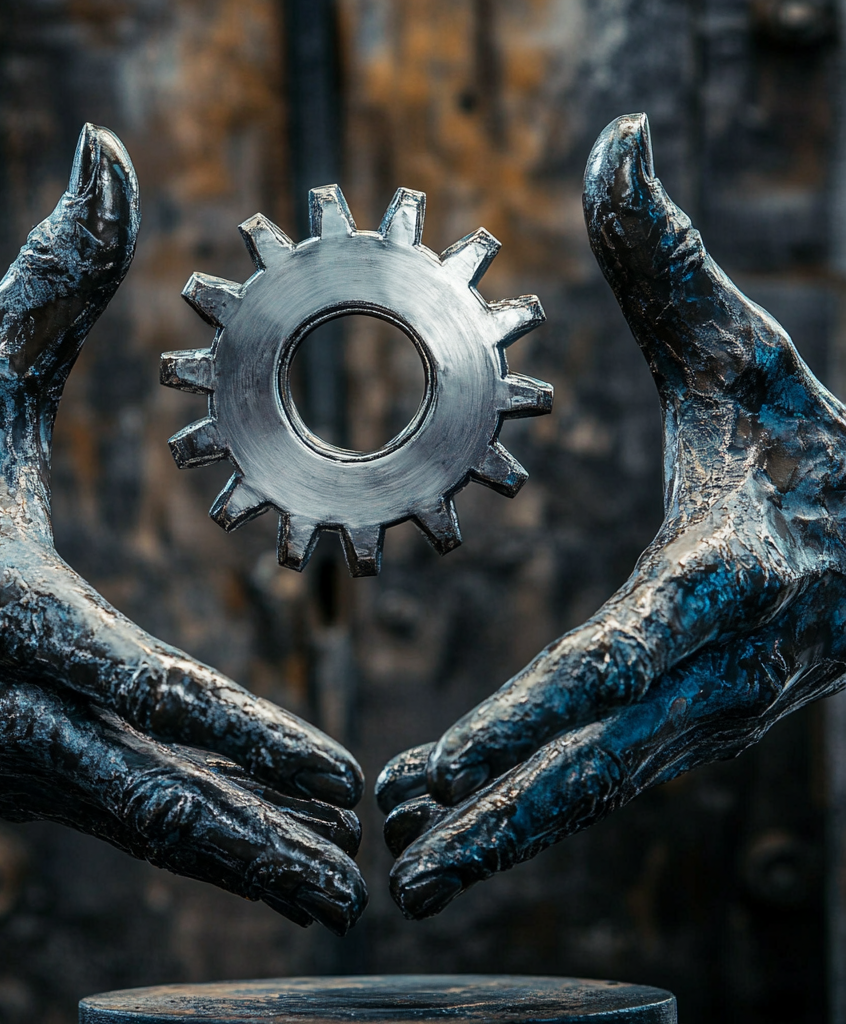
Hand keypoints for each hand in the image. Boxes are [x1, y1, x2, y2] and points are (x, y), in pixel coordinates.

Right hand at [0, 125, 365, 934]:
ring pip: (135, 827)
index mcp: (5, 611)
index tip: (341, 779)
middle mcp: (5, 707)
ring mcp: (4, 757)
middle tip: (352, 888)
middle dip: (254, 847)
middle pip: (149, 797)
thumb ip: (50, 276)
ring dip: (232, 863)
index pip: (150, 691)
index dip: (247, 740)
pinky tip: (253, 856)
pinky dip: (188, 842)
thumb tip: (108, 153)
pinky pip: (114, 818)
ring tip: (326, 893)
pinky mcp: (8, 776)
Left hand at [376, 112, 845, 919]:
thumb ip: (669, 256)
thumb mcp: (745, 348)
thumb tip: (623, 134)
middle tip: (402, 872)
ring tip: (420, 875)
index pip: (598, 671)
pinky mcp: (706, 727)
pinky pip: (612, 782)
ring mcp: (717, 714)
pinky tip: (477, 831)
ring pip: (602, 796)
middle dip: (497, 824)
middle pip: (593, 766)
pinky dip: (544, 813)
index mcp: (725, 581)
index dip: (511, 731)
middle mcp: (720, 671)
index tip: (421, 782)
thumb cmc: (818, 440)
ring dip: (511, 838)